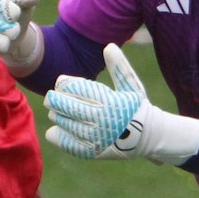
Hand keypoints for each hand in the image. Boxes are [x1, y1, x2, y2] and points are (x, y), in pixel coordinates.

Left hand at [43, 43, 198, 164]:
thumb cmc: (137, 107)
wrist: (148, 136)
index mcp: (109, 101)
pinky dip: (59, 137)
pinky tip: (55, 130)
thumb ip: (119, 67)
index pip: (78, 89)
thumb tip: (109, 46)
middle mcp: (102, 119)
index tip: (60, 83)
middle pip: (68, 107)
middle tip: (50, 98)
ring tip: (55, 112)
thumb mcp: (132, 85)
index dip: (65, 85)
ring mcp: (97, 137)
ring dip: (58, 117)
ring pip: (67, 125)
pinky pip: (69, 144)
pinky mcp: (93, 151)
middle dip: (55, 101)